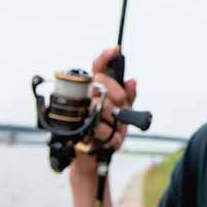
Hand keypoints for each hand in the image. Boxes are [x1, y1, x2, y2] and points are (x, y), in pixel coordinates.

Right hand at [70, 46, 137, 179]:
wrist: (95, 158)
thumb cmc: (108, 134)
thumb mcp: (124, 116)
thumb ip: (129, 98)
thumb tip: (132, 81)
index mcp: (97, 91)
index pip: (98, 68)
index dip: (105, 56)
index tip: (116, 49)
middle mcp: (85, 97)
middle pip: (101, 81)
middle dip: (117, 94)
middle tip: (122, 106)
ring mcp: (78, 109)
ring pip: (99, 102)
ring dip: (112, 118)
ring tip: (113, 129)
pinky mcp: (74, 125)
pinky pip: (95, 123)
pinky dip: (105, 132)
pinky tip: (106, 136)